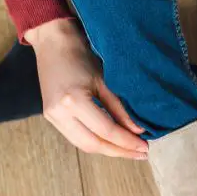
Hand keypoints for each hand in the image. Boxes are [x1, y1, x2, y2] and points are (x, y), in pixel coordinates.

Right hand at [26, 19, 147, 158]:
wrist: (52, 41)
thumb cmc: (81, 55)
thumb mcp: (105, 81)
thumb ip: (120, 109)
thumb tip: (138, 131)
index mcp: (73, 101)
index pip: (106, 131)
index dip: (127, 142)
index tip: (145, 148)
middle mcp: (59, 113)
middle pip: (93, 144)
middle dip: (119, 152)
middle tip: (141, 154)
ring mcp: (52, 117)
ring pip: (83, 145)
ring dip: (108, 150)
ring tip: (130, 151)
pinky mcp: (51, 117)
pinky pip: (76, 137)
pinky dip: (95, 142)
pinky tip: (112, 142)